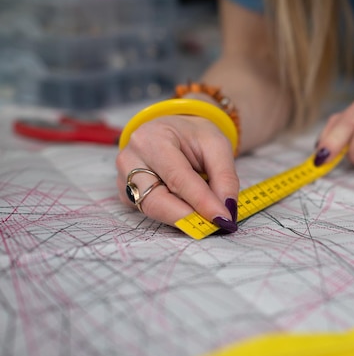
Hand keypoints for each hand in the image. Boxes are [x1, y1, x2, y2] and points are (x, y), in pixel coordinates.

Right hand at [115, 115, 239, 231]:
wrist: (174, 131)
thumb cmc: (193, 136)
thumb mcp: (217, 145)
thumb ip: (224, 177)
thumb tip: (227, 210)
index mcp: (151, 139)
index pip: (177, 178)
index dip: (201, 202)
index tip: (223, 218)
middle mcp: (130, 159)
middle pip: (156, 200)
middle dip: (189, 217)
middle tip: (215, 224)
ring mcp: (124, 179)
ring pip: (152, 210)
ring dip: (182, 218)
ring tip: (206, 217)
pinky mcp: (127, 195)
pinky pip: (150, 211)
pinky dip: (174, 215)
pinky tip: (190, 210)